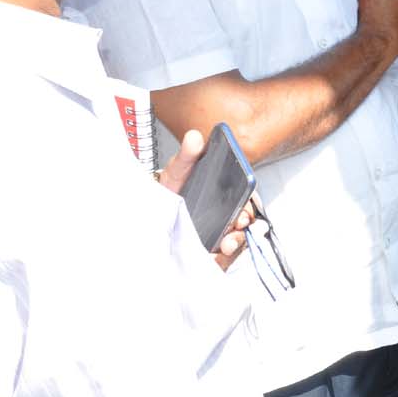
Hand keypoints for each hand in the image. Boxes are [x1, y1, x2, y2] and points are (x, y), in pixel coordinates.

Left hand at [158, 129, 258, 270]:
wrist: (148, 219)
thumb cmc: (169, 194)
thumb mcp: (176, 173)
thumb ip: (187, 156)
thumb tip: (195, 136)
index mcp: (223, 195)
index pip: (244, 197)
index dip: (248, 201)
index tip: (245, 203)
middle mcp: (226, 216)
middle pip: (245, 220)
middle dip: (244, 223)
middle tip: (239, 221)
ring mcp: (219, 236)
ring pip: (238, 240)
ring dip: (236, 242)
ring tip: (226, 243)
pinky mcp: (211, 255)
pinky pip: (225, 260)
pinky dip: (224, 259)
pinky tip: (215, 256)